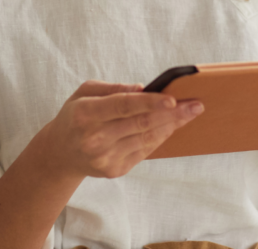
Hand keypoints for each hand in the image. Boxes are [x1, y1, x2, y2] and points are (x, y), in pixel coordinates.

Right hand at [36, 80, 202, 179]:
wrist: (61, 153)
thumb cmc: (76, 116)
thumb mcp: (85, 93)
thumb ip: (112, 88)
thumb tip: (142, 89)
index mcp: (85, 114)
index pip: (123, 106)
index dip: (149, 103)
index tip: (172, 99)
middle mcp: (94, 138)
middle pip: (140, 123)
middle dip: (172, 114)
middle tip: (196, 104)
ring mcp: (105, 157)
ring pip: (146, 138)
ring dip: (171, 125)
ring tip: (190, 113)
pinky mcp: (114, 170)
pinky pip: (144, 151)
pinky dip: (160, 137)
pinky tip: (172, 126)